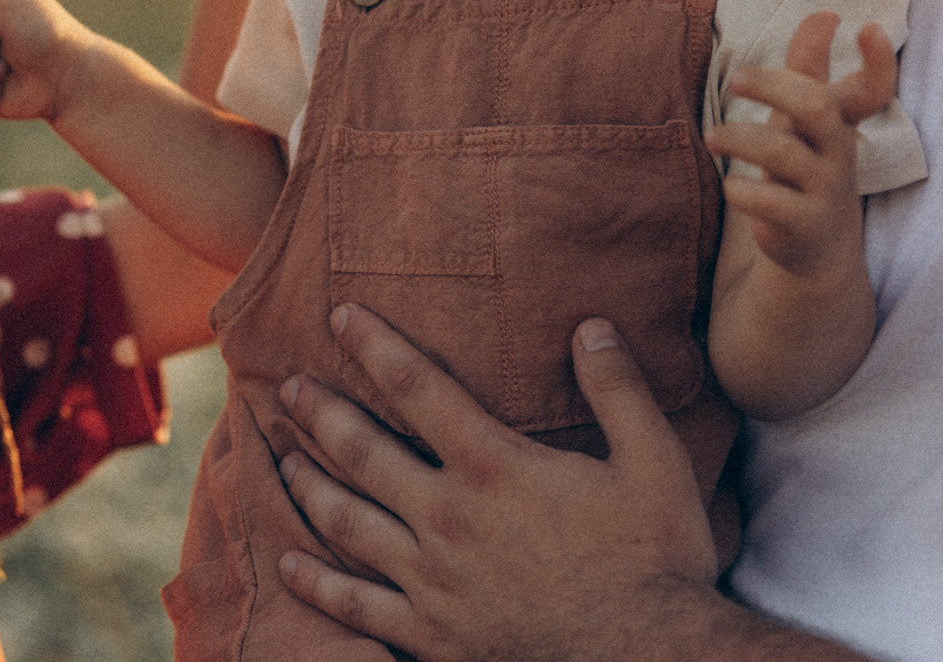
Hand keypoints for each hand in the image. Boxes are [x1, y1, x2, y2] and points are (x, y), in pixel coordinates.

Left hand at [275, 306, 723, 660]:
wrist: (651, 661)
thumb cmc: (657, 562)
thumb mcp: (655, 463)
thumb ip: (618, 390)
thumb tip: (589, 326)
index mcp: (494, 467)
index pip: (417, 387)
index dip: (374, 346)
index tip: (339, 315)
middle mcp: (448, 518)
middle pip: (362, 451)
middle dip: (321, 412)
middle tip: (288, 388)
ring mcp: (433, 580)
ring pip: (348, 522)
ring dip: (311, 485)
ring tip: (286, 460)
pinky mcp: (432, 634)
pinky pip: (357, 605)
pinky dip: (317, 582)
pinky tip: (289, 565)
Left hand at [707, 11, 895, 273]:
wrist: (814, 242)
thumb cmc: (804, 161)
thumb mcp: (804, 116)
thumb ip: (808, 67)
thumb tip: (824, 13)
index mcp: (839, 120)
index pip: (872, 88)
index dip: (878, 60)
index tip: (868, 25)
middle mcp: (838, 151)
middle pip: (816, 106)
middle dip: (774, 85)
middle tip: (735, 79)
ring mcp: (824, 190)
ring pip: (782, 151)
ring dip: (739, 137)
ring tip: (712, 137)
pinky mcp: (802, 224)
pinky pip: (768, 200)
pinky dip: (741, 188)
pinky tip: (731, 185)